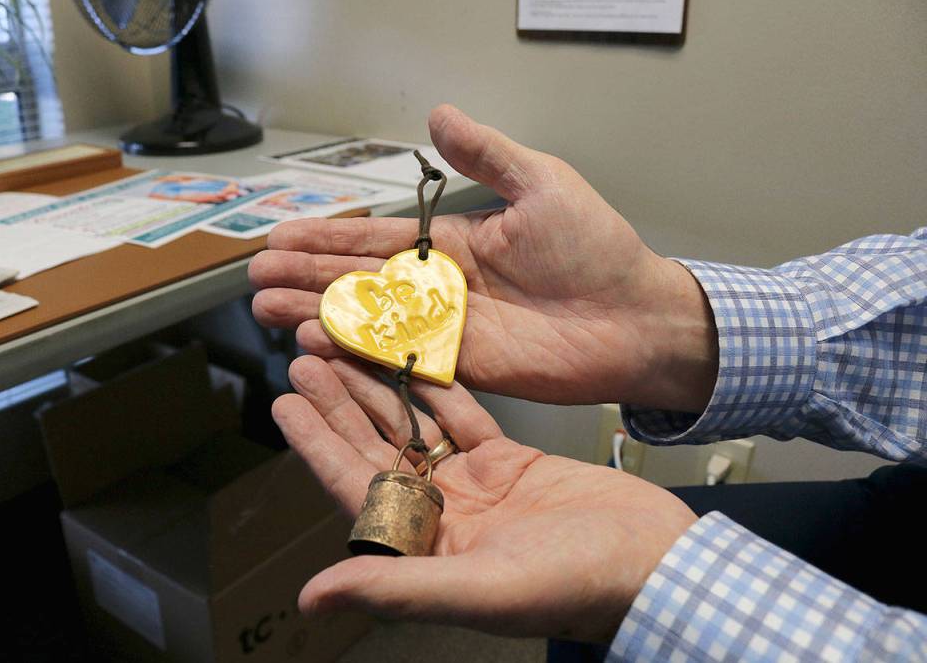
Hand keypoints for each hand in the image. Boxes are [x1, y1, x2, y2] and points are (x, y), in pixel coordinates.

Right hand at [251, 105, 716, 411]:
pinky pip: (397, 358)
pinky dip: (355, 351)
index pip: (373, 237)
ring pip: (367, 320)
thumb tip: (438, 115)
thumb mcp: (541, 184)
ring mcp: (446, 328)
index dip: (324, 237)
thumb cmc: (597, 249)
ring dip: (316, 313)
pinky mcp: (460, 366)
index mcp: (452, 243)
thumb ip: (486, 156)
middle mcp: (440, 287)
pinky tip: (316, 341)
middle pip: (357, 281)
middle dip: (304, 276)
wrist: (635, 318)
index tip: (278, 236)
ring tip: (267, 308)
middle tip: (255, 277)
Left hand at [273, 355, 697, 640]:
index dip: (317, 445)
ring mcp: (478, 488)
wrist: (656, 564)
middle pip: (378, 450)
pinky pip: (466, 418)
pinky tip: (417, 357)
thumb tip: (313, 596)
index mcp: (426, 550)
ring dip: (381, 387)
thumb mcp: (479, 588)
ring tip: (347, 345)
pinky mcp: (513, 464)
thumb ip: (395, 586)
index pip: (356, 489)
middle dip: (340, 403)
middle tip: (305, 356)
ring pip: (417, 427)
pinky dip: (441, 387)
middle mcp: (444, 517)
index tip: (285, 404)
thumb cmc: (577, 587)